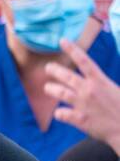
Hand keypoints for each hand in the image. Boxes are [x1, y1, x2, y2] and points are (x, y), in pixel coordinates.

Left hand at [45, 38, 119, 153]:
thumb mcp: (115, 89)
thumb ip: (102, 83)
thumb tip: (94, 78)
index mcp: (100, 81)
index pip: (84, 61)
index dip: (72, 50)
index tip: (62, 41)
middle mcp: (89, 91)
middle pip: (67, 76)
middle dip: (55, 70)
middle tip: (48, 67)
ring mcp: (83, 105)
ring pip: (60, 93)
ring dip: (52, 89)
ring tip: (48, 88)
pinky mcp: (79, 119)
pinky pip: (61, 114)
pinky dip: (59, 113)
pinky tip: (59, 113)